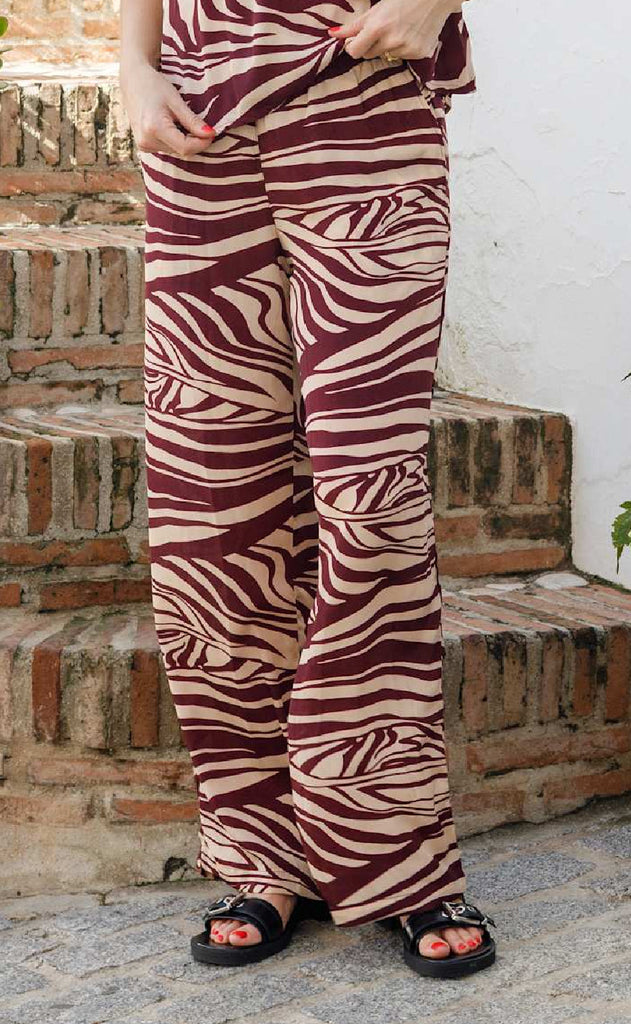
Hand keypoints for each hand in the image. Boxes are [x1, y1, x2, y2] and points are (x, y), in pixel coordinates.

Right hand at [119, 62, 215, 156]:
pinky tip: (173, 126)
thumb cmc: (154, 86)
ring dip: (185, 142)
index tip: (212, 133)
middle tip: (201, 126)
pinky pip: (167, 149)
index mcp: (154, 128)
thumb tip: (211, 134)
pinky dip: (175, 141)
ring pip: (175, 152)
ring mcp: (144, 145)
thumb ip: (192, 121)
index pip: (185, 147)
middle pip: (181, 151)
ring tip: (183, 122)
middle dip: (194, 142)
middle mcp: (147, 141)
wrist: (132, 81)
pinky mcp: (144, 146)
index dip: (202, 143)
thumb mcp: (176, 101)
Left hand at [329, 0, 462, 61]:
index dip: (353, 46)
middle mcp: (391, 41)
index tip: (356, 41)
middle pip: (369, 55)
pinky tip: (411, 34)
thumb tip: (332, 34)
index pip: (354, 52)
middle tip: (382, 29)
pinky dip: (404, 48)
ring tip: (400, 28)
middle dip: (371, 44)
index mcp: (377, 28)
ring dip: (388, 46)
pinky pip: (402, 57)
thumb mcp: (376, 9)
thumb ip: (354, 26)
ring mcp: (406, 49)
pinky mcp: (418, 54)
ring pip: (386, 56)